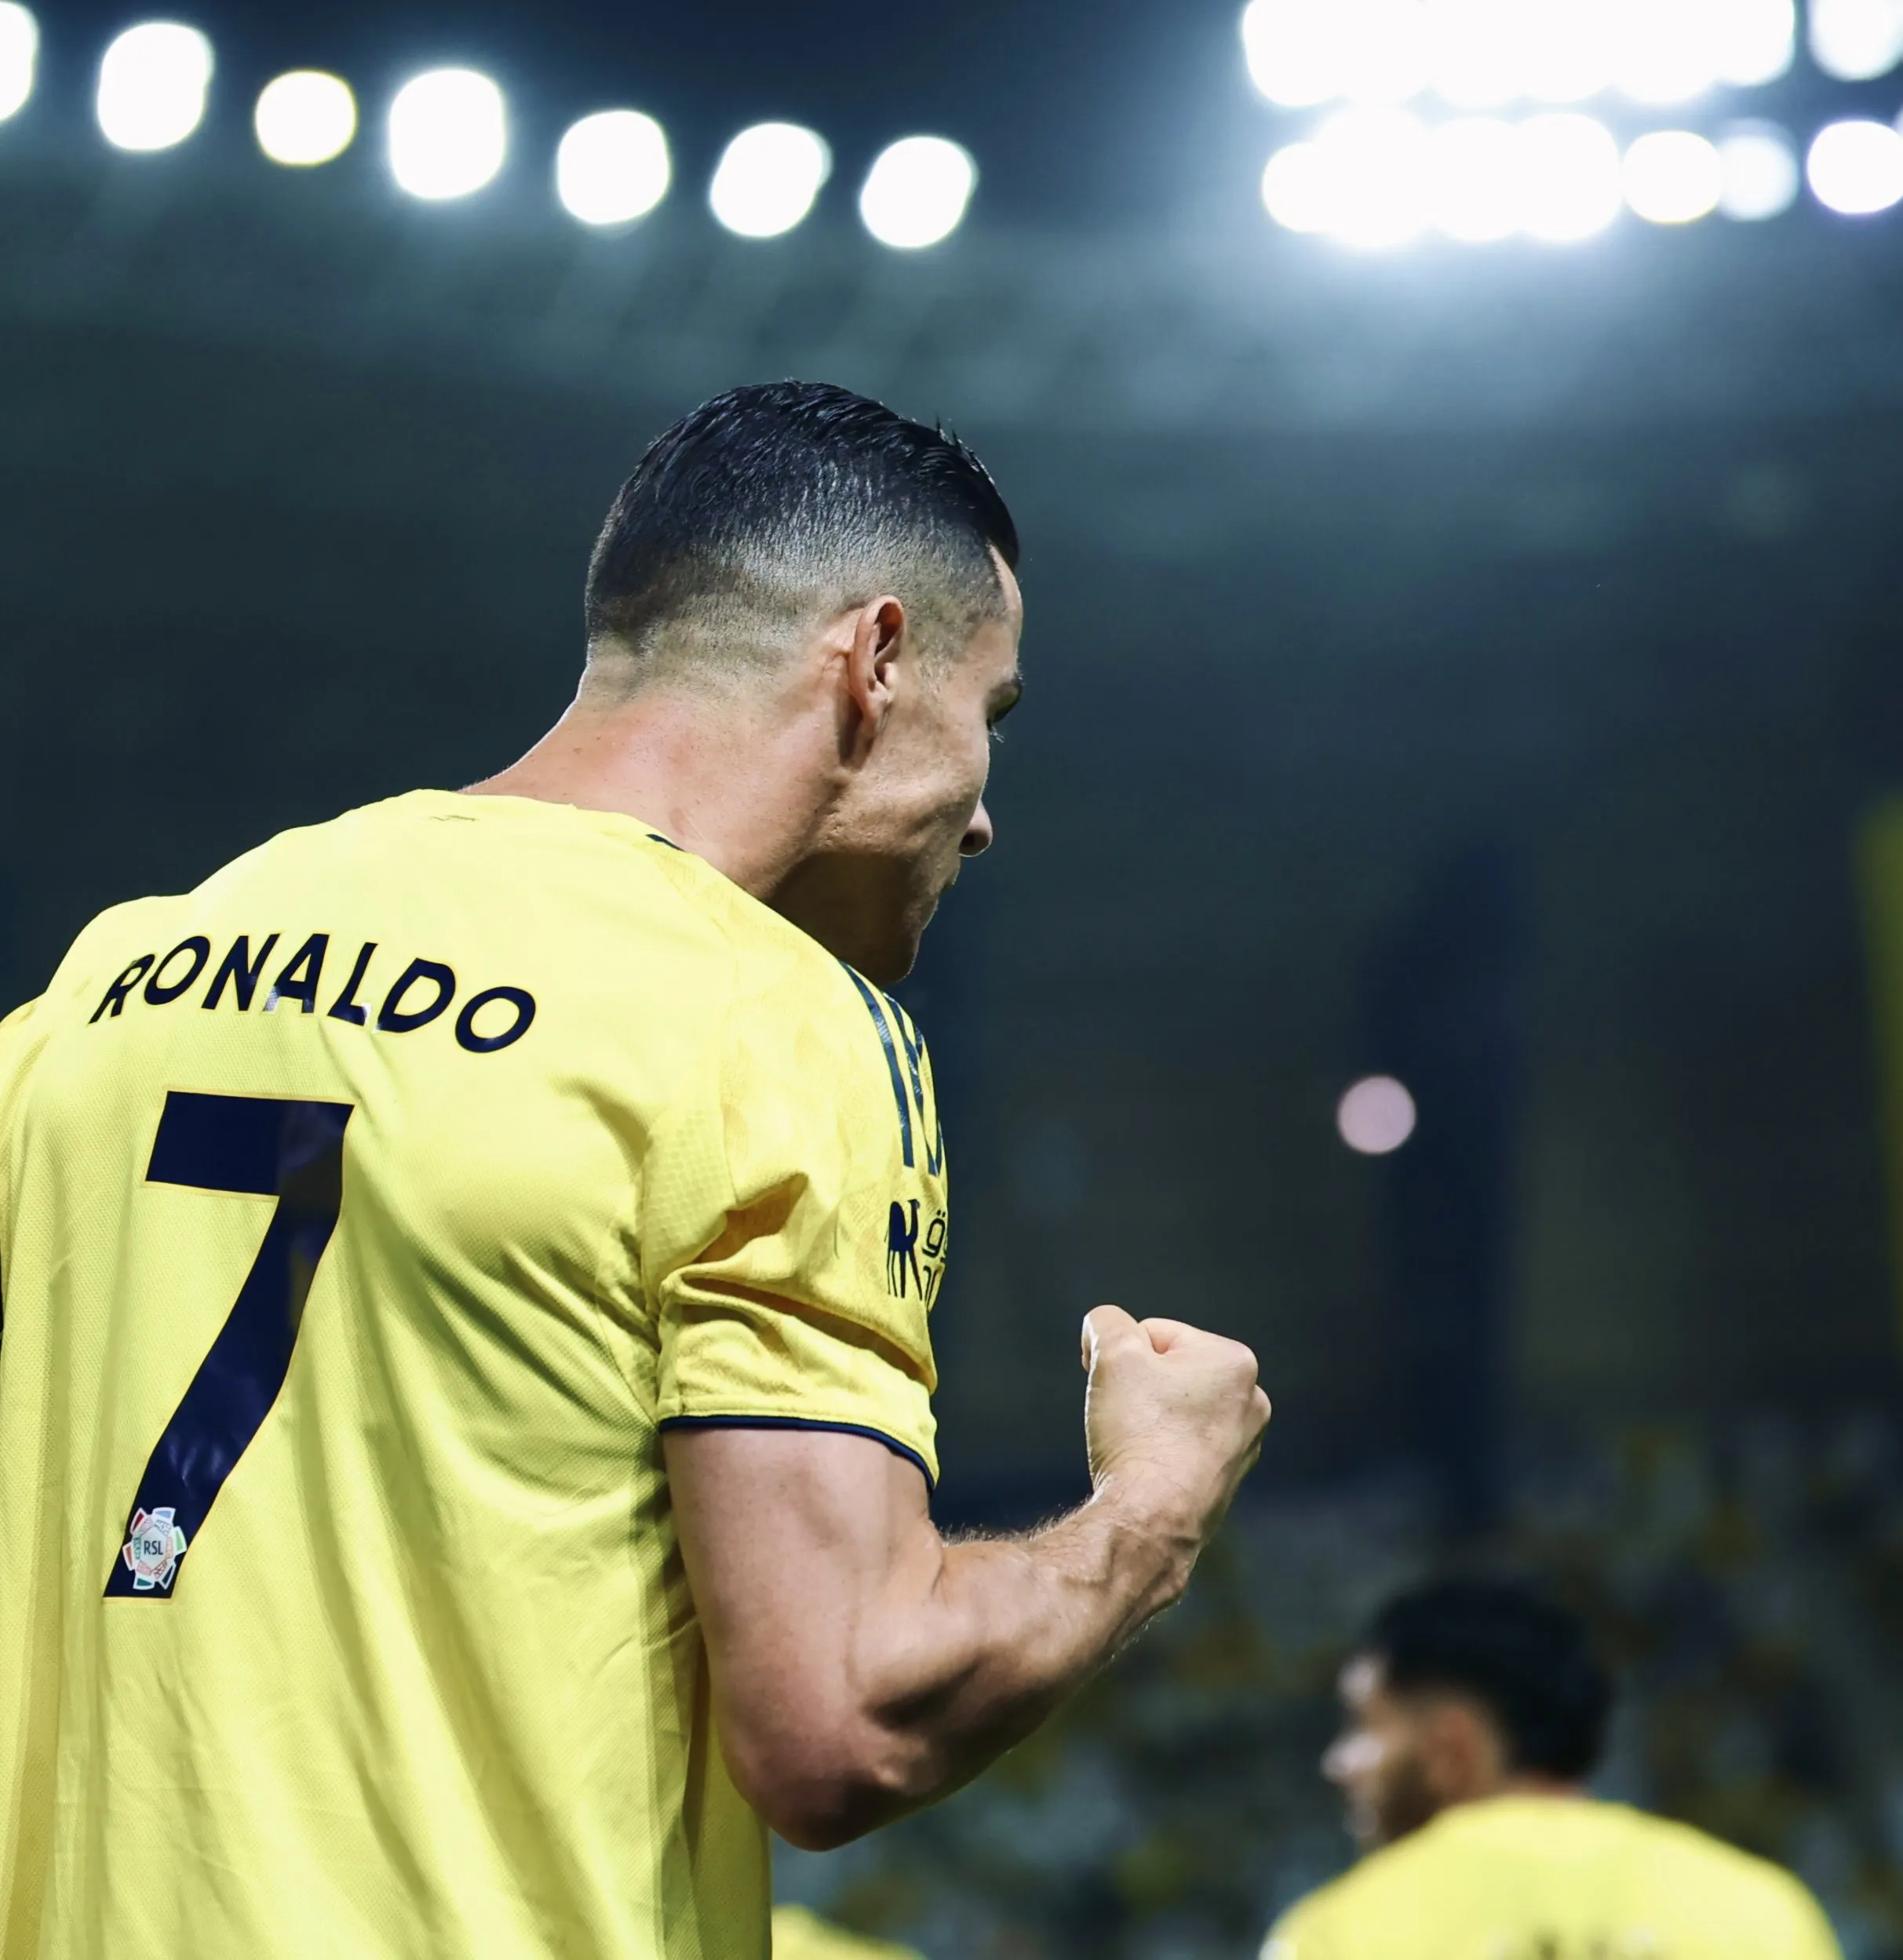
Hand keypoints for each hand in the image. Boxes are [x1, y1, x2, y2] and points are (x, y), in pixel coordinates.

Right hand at [1080, 1306, 1270, 1551]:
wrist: (1150, 1520)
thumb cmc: (1138, 1432)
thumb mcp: (1114, 1353)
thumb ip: (1107, 1322)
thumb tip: (1103, 1326)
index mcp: (1236, 1362)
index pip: (1155, 1334)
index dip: (1122, 1357)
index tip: (1113, 1388)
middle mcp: (1252, 1402)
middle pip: (1169, 1372)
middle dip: (1139, 1387)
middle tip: (1124, 1418)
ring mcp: (1243, 1446)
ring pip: (1174, 1411)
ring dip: (1148, 1419)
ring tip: (1136, 1446)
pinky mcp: (1226, 1481)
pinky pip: (1181, 1447)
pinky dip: (1160, 1451)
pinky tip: (1148, 1471)